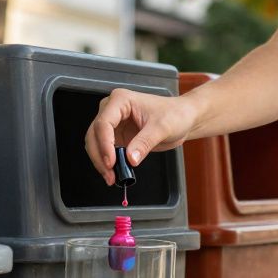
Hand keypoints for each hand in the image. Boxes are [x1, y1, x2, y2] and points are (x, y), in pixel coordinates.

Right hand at [84, 88, 200, 185]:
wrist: (182, 118)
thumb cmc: (175, 114)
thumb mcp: (162, 128)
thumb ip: (144, 143)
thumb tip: (130, 159)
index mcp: (121, 100)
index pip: (104, 123)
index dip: (104, 145)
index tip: (111, 162)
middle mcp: (112, 109)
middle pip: (94, 134)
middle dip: (99, 156)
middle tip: (110, 175)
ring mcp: (113, 123)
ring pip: (95, 143)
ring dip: (100, 161)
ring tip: (112, 177)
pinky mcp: (117, 135)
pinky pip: (105, 150)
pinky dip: (107, 162)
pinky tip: (114, 173)